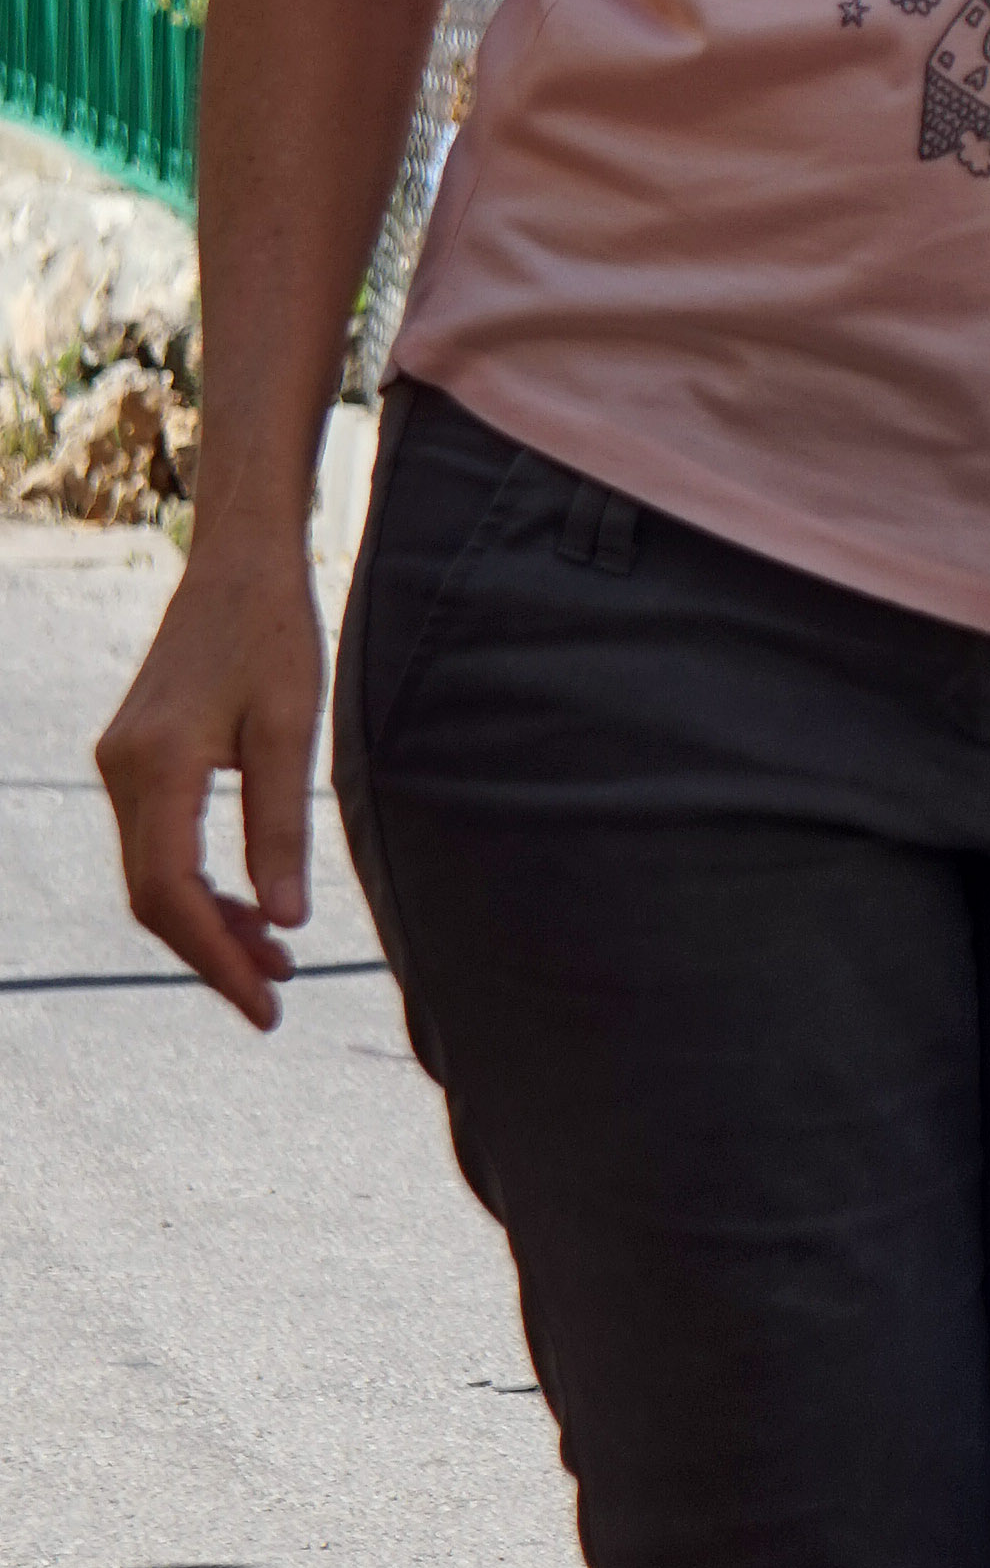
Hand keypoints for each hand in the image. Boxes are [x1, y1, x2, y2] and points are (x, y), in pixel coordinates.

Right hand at [96, 536, 327, 1032]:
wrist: (240, 563)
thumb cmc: (274, 634)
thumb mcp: (290, 730)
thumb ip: (281, 828)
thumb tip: (284, 923)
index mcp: (156, 766)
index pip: (170, 894)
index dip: (215, 959)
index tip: (264, 1005)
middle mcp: (122, 770)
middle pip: (154, 896)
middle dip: (212, 954)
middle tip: (276, 999)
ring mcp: (122, 765)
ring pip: (154, 874)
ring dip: (210, 922)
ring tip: (277, 960)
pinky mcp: (137, 758)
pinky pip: (159, 844)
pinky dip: (200, 884)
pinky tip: (250, 908)